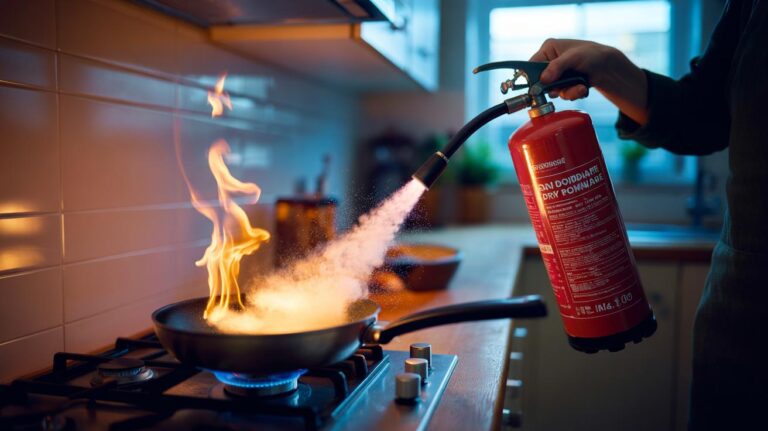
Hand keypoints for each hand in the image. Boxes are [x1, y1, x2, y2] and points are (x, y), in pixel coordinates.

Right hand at [530, 38, 648, 124]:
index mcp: (548, 49)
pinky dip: (572, 94)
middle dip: (554, 88)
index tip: (536, 89)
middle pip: (540, 81)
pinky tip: (582, 89)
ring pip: (553, 91)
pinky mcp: (564, 84)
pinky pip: (562, 94)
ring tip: (579, 87)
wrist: (609, 67)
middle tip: (561, 90)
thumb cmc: (593, 55)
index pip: (531, 65)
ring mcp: (557, 74)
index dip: (532, 78)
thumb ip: (556, 67)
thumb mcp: (573, 58)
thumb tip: (542, 80)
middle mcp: (550, 61)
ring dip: (566, 92)